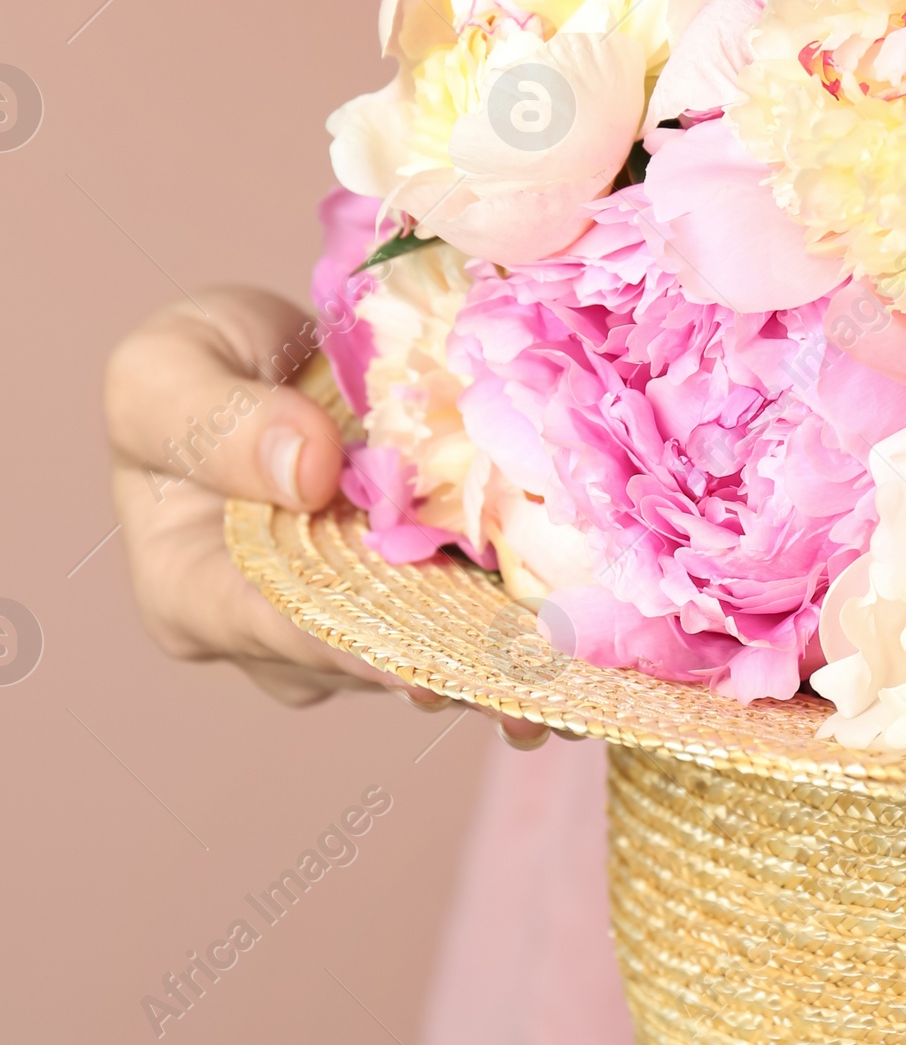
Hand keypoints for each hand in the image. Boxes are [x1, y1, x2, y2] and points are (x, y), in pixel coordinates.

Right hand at [105, 286, 547, 745]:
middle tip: (547, 686)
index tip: (433, 658)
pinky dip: (538, 629)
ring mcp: (366, 627)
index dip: (364, 644)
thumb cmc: (202, 368)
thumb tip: (306, 471)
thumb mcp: (167, 370)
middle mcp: (286, 640)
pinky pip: (484, 620)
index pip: (286, 630)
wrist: (271, 358)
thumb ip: (213, 421)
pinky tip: (599, 649)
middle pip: (380, 659)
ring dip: (516, 664)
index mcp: (197, 597)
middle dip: (465, 674)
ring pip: (443, 653)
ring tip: (590, 679)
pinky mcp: (430, 601)